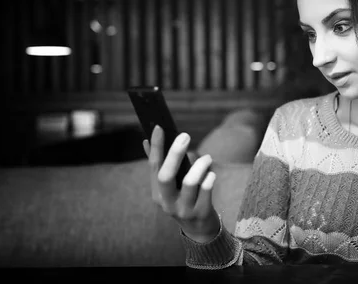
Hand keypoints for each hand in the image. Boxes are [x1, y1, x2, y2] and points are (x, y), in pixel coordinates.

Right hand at [143, 125, 220, 242]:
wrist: (200, 230)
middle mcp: (166, 202)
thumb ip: (159, 165)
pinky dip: (210, 177)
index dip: (156, 146)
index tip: (159, 127)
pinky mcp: (201, 213)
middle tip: (185, 136)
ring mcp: (183, 209)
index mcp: (156, 193)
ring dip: (200, 165)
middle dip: (175, 153)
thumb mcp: (170, 187)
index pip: (154, 166)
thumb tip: (145, 140)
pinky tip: (212, 174)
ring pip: (190, 182)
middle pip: (166, 175)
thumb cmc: (184, 200)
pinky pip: (207, 189)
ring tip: (207, 158)